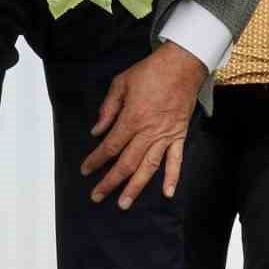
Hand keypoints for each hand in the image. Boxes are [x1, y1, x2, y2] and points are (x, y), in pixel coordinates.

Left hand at [81, 41, 206, 208]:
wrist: (183, 65)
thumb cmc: (151, 71)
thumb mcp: (121, 83)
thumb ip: (108, 108)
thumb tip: (97, 130)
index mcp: (132, 118)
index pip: (110, 146)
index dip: (96, 160)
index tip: (86, 170)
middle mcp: (148, 132)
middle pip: (126, 163)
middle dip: (110, 181)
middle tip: (97, 196)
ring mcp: (165, 136)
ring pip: (148, 167)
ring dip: (136, 187)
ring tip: (124, 203)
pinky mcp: (179, 136)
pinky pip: (176, 160)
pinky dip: (173, 177)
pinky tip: (168, 193)